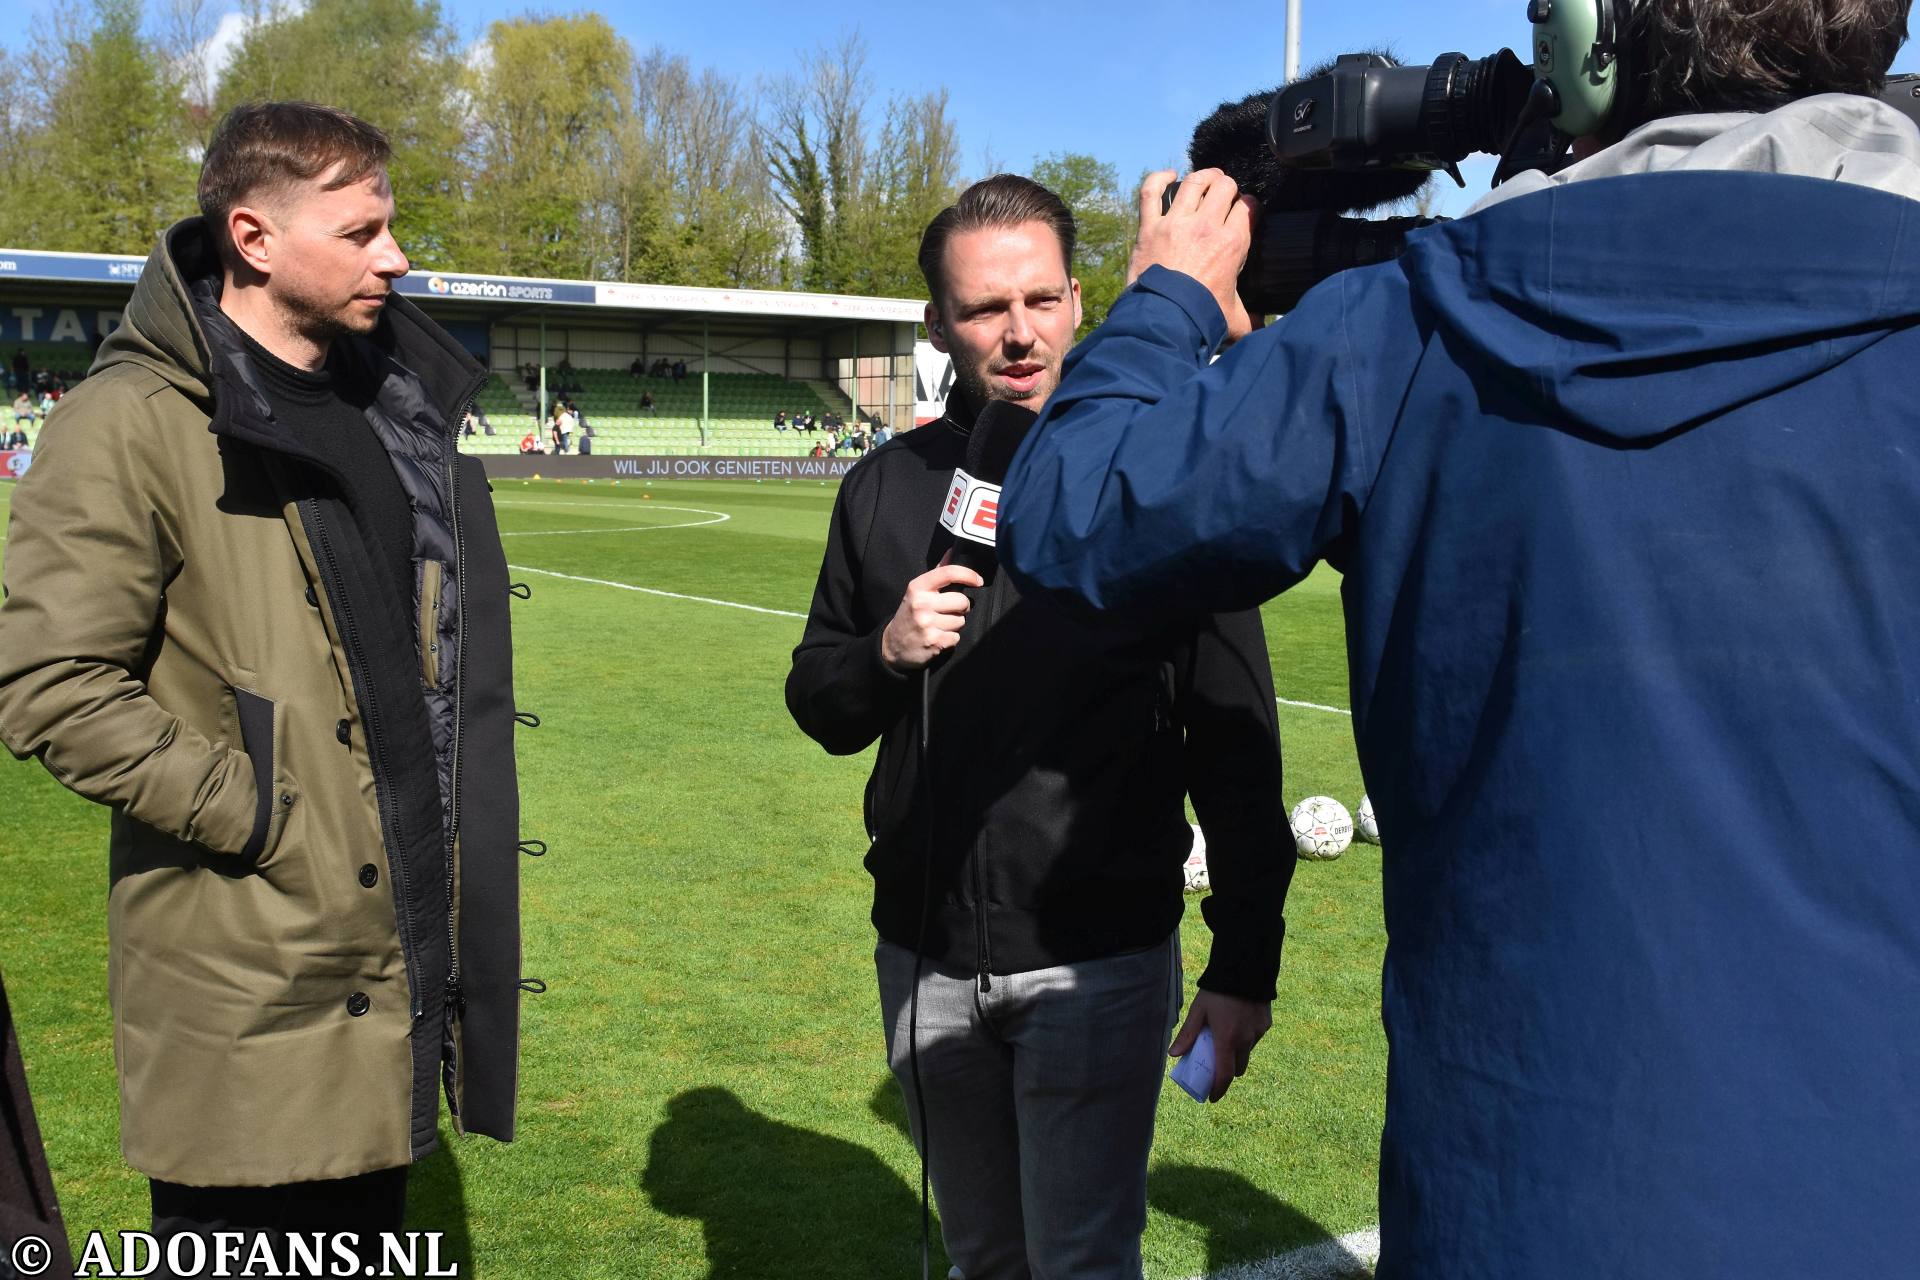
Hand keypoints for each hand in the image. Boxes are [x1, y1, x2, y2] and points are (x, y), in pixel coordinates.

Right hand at [879, 560, 983, 671]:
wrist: (892, 645)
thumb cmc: (910, 615)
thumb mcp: (918, 592)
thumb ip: (937, 573)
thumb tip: (952, 551)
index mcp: (918, 587)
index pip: (948, 573)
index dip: (968, 575)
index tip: (978, 581)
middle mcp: (921, 604)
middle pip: (961, 601)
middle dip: (961, 607)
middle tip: (949, 611)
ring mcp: (927, 623)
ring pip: (961, 620)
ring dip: (955, 624)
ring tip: (939, 625)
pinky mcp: (933, 642)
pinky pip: (956, 637)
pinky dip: (950, 639)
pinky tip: (938, 637)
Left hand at [1128, 169, 1257, 342]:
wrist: (1164, 320)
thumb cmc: (1201, 318)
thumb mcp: (1235, 318)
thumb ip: (1252, 319)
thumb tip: (1262, 328)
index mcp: (1232, 243)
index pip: (1248, 207)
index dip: (1249, 206)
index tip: (1245, 212)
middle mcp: (1207, 226)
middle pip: (1225, 186)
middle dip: (1228, 187)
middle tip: (1225, 195)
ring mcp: (1176, 222)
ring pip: (1195, 182)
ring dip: (1203, 176)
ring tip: (1207, 179)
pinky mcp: (1150, 226)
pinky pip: (1151, 191)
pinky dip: (1159, 179)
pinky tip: (1168, 176)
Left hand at [1169, 989, 1271, 1101]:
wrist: (1245, 968)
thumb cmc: (1217, 990)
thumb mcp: (1198, 1011)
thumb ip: (1188, 1034)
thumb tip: (1173, 1054)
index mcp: (1227, 1040)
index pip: (1224, 1075)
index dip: (1218, 1090)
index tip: (1211, 1097)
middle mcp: (1246, 1040)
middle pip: (1237, 1069)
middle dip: (1227, 1071)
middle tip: (1216, 1063)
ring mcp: (1258, 1033)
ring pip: (1248, 1053)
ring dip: (1237, 1053)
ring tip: (1226, 1037)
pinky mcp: (1266, 1024)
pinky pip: (1255, 1038)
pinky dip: (1247, 1038)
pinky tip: (1237, 1022)